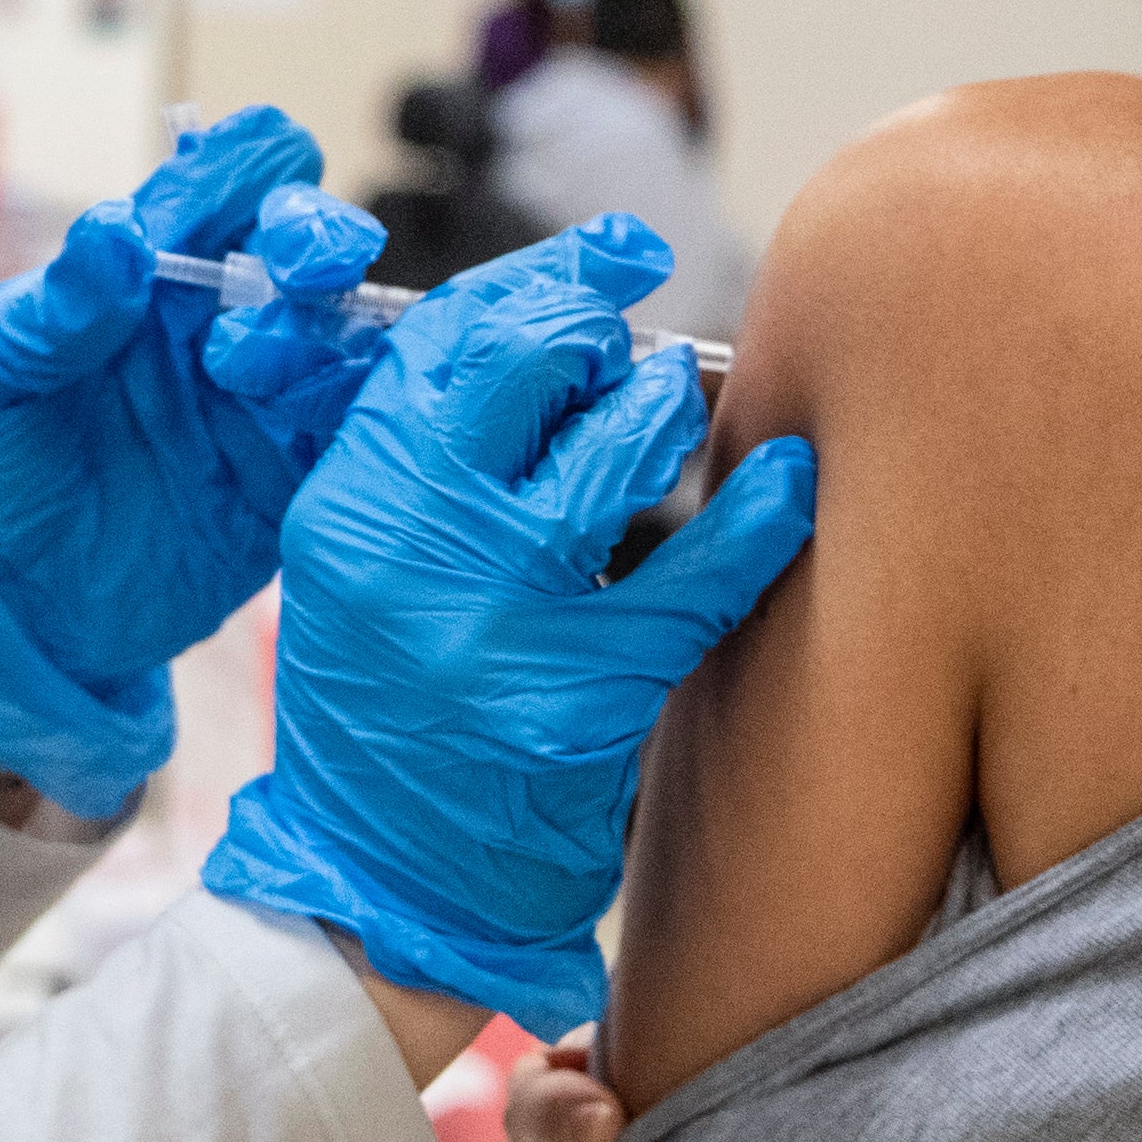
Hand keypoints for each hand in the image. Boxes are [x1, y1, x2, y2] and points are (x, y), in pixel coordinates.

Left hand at [0, 107, 386, 809]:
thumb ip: (52, 308)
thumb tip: (117, 233)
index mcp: (151, 267)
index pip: (231, 177)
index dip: (253, 169)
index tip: (253, 192)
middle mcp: (219, 320)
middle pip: (311, 245)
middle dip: (316, 238)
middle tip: (293, 268)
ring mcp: (259, 403)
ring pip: (340, 337)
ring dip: (321, 333)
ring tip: (246, 368)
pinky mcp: (283, 486)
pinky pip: (346, 439)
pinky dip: (353, 421)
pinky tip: (312, 428)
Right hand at [198, 216, 815, 1035]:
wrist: (379, 879)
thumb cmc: (379, 705)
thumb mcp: (356, 563)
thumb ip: (424, 455)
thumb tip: (545, 338)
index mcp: (351, 502)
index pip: (448, 342)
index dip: (539, 283)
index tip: (604, 261)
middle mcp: (415, 545)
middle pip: (529, 367)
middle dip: (599, 331)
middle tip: (628, 345)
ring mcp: (502, 619)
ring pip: (616, 451)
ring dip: (662, 408)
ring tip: (673, 406)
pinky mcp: (584, 694)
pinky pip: (698, 579)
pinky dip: (757, 521)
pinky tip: (791, 483)